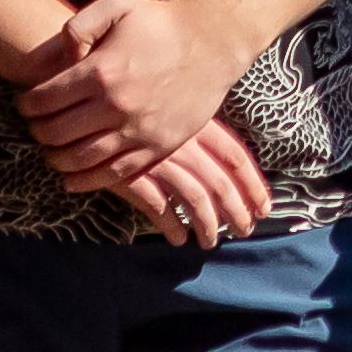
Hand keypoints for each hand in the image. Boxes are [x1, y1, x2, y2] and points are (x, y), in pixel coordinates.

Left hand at [21, 0, 251, 187]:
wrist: (216, 41)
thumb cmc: (162, 23)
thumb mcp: (116, 8)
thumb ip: (75, 28)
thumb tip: (49, 61)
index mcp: (101, 72)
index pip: (43, 101)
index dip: (26, 105)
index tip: (26, 103)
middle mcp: (117, 105)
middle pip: (55, 133)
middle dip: (37, 131)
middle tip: (38, 126)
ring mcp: (138, 129)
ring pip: (79, 159)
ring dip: (56, 158)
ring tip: (52, 151)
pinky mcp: (158, 146)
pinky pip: (113, 174)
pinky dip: (85, 181)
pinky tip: (71, 179)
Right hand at [111, 118, 274, 247]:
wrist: (88, 109)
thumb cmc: (137, 115)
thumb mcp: (174, 118)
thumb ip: (200, 140)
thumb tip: (228, 176)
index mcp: (199, 125)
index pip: (237, 158)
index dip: (254, 185)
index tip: (264, 208)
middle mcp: (182, 142)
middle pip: (220, 183)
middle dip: (237, 211)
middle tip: (245, 231)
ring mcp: (157, 159)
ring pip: (194, 199)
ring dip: (206, 225)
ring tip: (210, 242)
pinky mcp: (130, 175)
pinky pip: (158, 206)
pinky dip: (170, 225)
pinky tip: (177, 238)